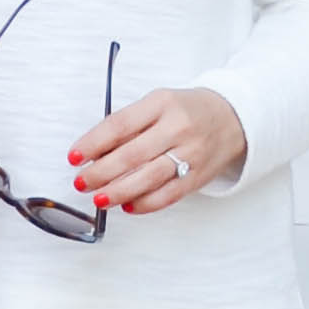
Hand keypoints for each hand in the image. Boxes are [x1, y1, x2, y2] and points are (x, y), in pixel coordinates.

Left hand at [73, 83, 247, 217]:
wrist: (234, 117)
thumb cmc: (188, 111)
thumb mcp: (158, 104)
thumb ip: (130, 125)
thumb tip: (94, 152)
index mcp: (162, 103)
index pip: (120, 124)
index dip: (93, 142)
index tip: (75, 156)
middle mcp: (178, 127)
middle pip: (132, 154)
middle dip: (101, 171)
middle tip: (81, 181)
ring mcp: (191, 153)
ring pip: (149, 177)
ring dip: (119, 191)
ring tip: (99, 198)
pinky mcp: (199, 176)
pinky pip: (168, 194)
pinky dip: (145, 203)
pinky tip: (127, 205)